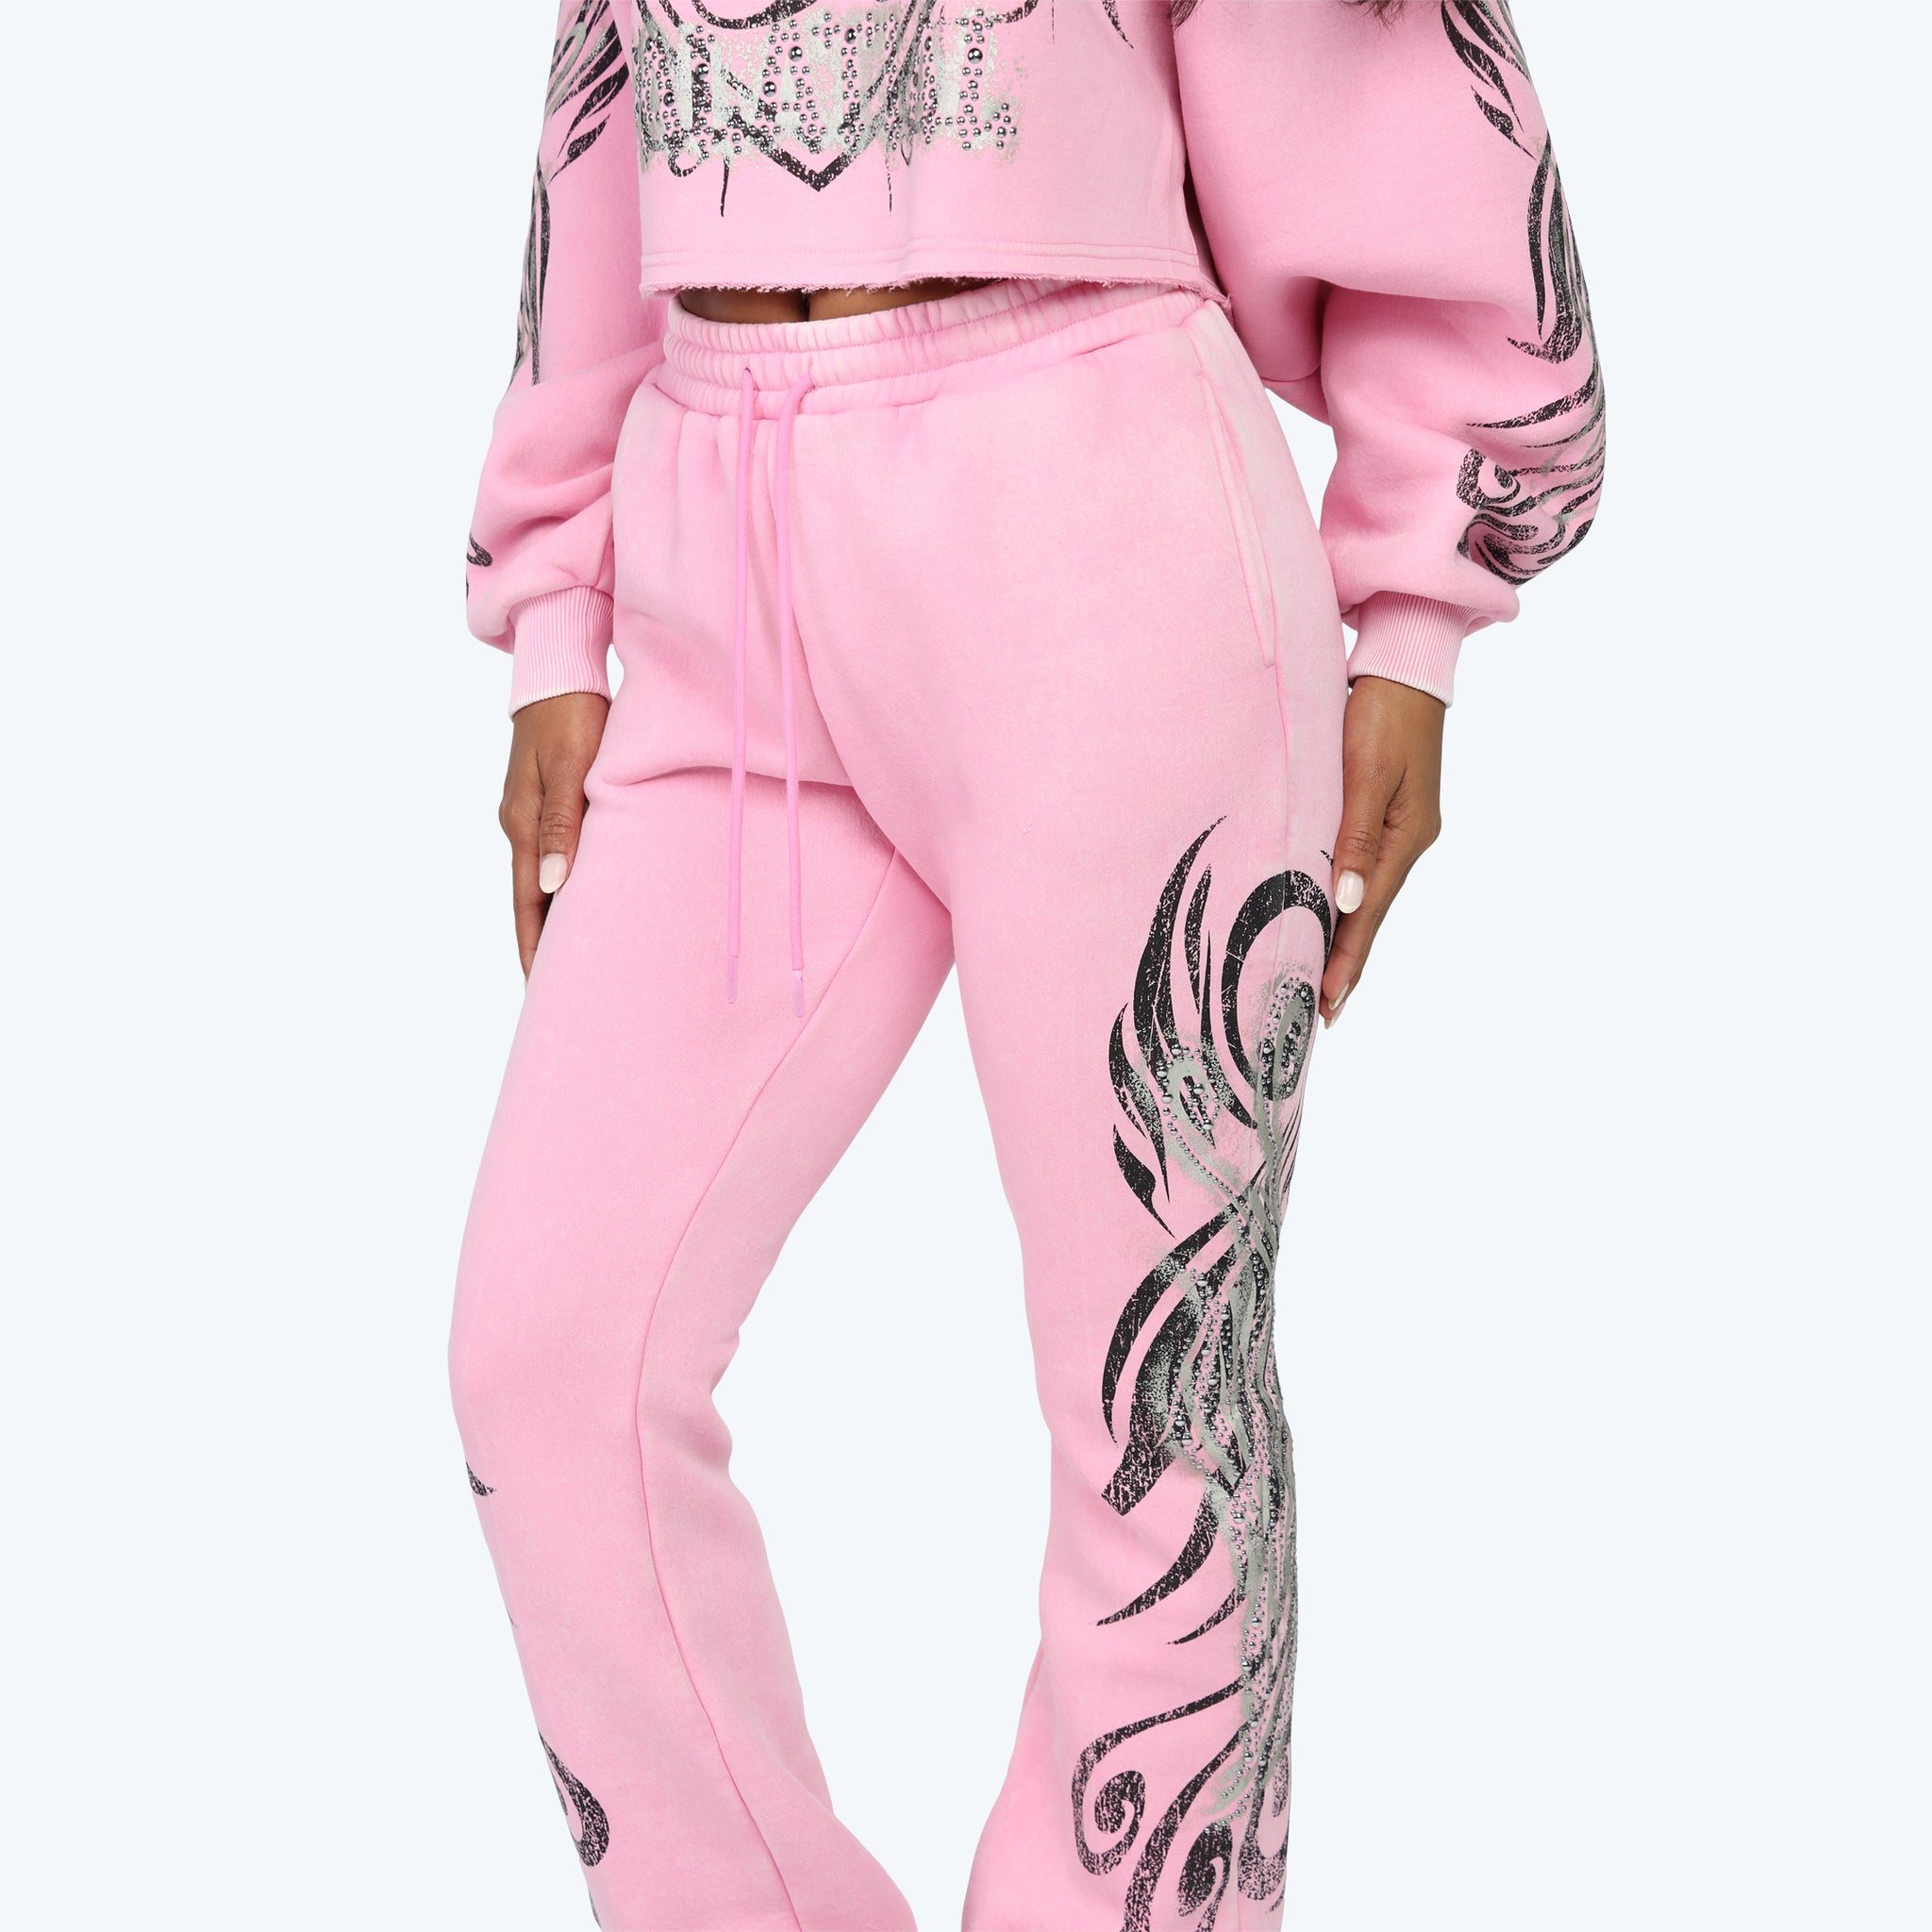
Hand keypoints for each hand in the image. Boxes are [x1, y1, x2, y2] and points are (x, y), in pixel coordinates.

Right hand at [499, 692, 608, 976]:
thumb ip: (564, 825)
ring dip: (556, 920)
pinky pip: (555, 857)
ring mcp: (532, 815)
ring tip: (576, 960)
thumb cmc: (573, 714)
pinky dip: (565, 888)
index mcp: (524, 825)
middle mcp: (522, 826)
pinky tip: (583, 902)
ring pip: (542, 881)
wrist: (560, 669)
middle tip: (562, 992)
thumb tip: (553, 886)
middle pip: (531, 901)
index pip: (527, 904)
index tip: (544, 990)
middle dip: (544, 946)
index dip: (536, 949)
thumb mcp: (571, 767)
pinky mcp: (547, 802)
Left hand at [1321, 675, 1444, 1025]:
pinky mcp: (1382, 812)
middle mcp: (1404, 842)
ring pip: (1363, 897)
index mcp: (1405, 838)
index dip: (1346, 961)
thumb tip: (1347, 900)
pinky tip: (1326, 917)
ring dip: (1342, 936)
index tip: (1326, 1006)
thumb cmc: (1382, 711)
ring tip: (1317, 978)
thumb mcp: (1367, 771)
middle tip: (1317, 1012)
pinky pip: (1359, 870)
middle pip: (1368, 916)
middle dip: (1344, 963)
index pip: (1369, 916)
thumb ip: (1355, 836)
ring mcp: (1396, 829)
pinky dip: (1343, 901)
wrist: (1404, 663)